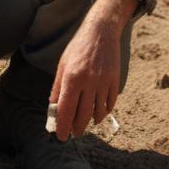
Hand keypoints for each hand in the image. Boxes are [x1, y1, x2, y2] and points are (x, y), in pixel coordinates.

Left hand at [50, 0, 134, 140]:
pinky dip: (104, 112)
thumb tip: (54, 108)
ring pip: (98, 112)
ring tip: (84, 124)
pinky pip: (110, 103)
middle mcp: (88, 82)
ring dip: (90, 122)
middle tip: (72, 134)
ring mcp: (104, 82)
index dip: (62, 126)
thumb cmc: (78, 48)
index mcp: (72, 77)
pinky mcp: (115, 81)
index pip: (66, 109)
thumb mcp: (62, 65)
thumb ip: (58, 88)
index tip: (60, 136)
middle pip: (83, 114)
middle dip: (76, 128)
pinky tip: (97, 114)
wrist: (101, 32)